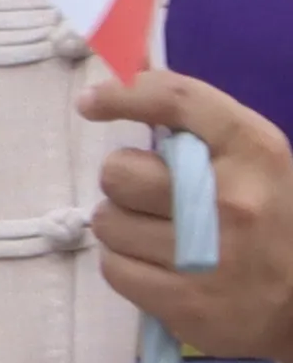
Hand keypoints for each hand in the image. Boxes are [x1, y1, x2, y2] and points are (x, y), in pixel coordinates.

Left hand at [84, 68, 292, 361]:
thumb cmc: (270, 219)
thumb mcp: (252, 160)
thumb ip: (196, 122)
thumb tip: (129, 61)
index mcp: (255, 152)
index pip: (179, 101)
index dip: (125, 94)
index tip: (92, 102)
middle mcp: (232, 199)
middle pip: (120, 171)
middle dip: (124, 181)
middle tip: (150, 195)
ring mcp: (209, 254)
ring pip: (108, 223)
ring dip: (122, 227)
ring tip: (159, 236)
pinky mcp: (186, 302)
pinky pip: (113, 268)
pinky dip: (126, 266)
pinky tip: (160, 267)